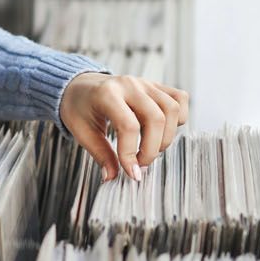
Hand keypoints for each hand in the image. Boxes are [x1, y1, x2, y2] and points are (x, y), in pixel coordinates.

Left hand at [59, 72, 189, 182]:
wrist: (80, 85)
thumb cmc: (79, 107)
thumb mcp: (81, 131)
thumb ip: (100, 154)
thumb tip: (112, 177)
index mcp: (107, 94)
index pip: (128, 126)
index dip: (132, 154)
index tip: (132, 173)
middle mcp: (129, 85)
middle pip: (156, 118)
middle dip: (152, 149)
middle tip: (140, 163)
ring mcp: (145, 83)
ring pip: (172, 109)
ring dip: (166, 136)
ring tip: (150, 148)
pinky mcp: (156, 86)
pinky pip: (179, 98)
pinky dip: (178, 118)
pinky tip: (163, 129)